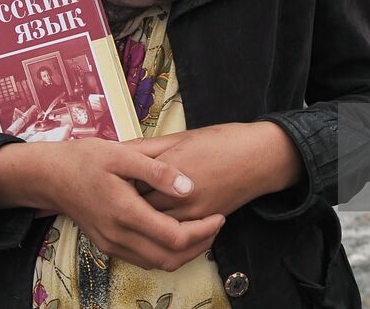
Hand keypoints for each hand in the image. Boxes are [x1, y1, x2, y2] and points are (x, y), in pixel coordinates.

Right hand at [0, 139, 223, 271]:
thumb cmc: (86, 159)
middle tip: (216, 223)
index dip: (203, 231)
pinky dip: (165, 251)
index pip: (175, 238)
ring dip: (184, 252)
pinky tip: (175, 230)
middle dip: (200, 245)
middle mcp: (119, 236)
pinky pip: (144, 259)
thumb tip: (188, 187)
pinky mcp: (108, 245)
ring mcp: (112, 244)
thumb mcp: (122, 154)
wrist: (50, 176)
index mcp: (125, 212)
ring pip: (158, 263)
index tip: (218, 215)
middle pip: (170, 259)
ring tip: (202, 227)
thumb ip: (157, 171)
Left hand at [128, 122, 302, 220]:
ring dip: (143, 220)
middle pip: (140, 206)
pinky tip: (153, 223)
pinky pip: (175, 232)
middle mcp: (179, 193)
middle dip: (127, 202)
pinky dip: (162, 229)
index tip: (110, 180)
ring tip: (132, 213)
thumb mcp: (183, 136)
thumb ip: (150, 147)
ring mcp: (192, 211)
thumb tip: (121, 150)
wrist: (259, 157)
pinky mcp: (204, 221)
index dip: (119, 182)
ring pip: (155, 225)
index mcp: (170, 167)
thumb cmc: (222, 141)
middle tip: (115, 200)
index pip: (132, 182)